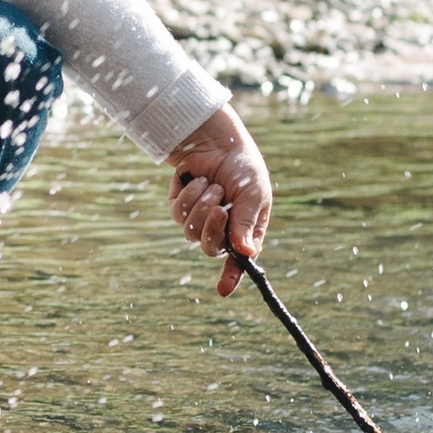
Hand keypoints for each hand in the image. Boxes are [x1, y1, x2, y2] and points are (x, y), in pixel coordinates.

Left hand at [166, 103, 272, 295]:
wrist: (218, 142)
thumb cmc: (242, 169)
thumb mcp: (253, 194)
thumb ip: (247, 222)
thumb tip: (246, 252)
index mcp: (243, 233)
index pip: (237, 261)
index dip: (230, 277)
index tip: (222, 290)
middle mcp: (220, 230)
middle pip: (210, 248)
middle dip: (213, 229)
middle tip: (220, 207)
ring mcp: (198, 220)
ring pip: (192, 231)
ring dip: (203, 206)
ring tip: (214, 186)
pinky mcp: (179, 207)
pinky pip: (179, 212)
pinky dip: (190, 195)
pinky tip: (198, 180)